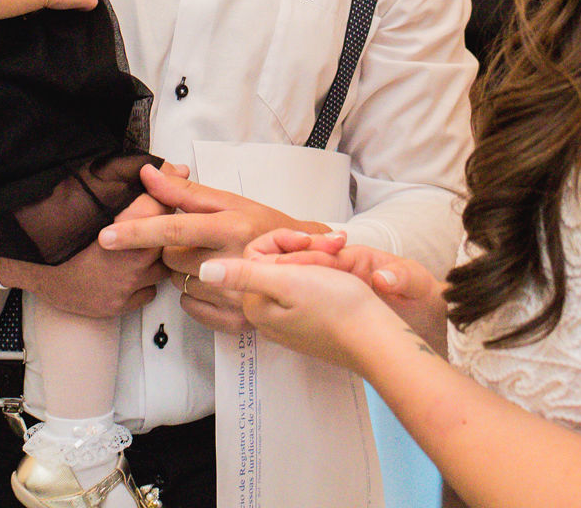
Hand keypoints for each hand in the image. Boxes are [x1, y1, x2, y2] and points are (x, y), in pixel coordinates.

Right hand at [0, 183, 174, 317]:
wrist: (28, 260)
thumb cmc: (57, 223)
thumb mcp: (94, 189)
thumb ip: (138, 178)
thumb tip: (176, 170)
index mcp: (129, 221)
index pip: (169, 204)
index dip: (169, 196)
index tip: (167, 193)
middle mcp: (134, 255)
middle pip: (169, 239)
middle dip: (160, 230)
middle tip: (145, 224)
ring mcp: (127, 283)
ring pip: (162, 269)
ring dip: (153, 258)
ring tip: (133, 249)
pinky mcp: (118, 304)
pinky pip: (147, 292)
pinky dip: (141, 282)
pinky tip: (124, 271)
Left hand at [98, 164, 323, 333]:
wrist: (311, 263)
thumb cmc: (267, 227)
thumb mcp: (231, 202)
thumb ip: (185, 192)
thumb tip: (148, 174)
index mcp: (231, 227)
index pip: (173, 229)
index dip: (136, 232)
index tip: (106, 237)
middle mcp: (233, 261)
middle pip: (171, 259)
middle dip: (173, 250)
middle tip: (197, 242)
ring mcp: (236, 295)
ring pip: (179, 284)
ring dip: (185, 273)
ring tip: (213, 261)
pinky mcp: (237, 321)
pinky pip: (190, 307)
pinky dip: (194, 295)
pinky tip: (214, 281)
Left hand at [246, 230, 448, 348]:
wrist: (377, 338)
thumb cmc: (338, 308)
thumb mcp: (288, 281)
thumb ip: (244, 274)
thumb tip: (204, 271)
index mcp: (257, 304)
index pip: (257, 253)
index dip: (285, 241)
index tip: (309, 241)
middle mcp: (268, 316)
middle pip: (275, 263)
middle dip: (303, 251)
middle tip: (332, 249)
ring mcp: (289, 321)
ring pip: (294, 273)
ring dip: (316, 260)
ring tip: (339, 261)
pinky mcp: (310, 323)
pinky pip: (308, 289)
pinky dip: (324, 276)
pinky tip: (340, 278)